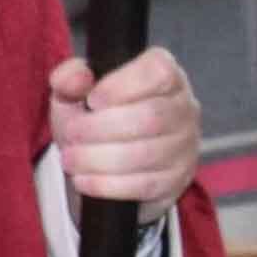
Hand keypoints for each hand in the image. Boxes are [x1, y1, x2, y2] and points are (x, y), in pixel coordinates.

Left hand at [51, 47, 200, 220]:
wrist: (104, 157)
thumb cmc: (95, 115)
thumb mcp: (76, 91)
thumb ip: (70, 78)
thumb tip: (75, 79)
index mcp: (164, 73)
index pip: (158, 72)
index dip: (122, 86)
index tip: (92, 100)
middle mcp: (184, 106)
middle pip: (150, 117)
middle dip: (101, 129)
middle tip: (72, 135)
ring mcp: (186, 144)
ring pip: (147, 153)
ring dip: (99, 159)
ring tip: (71, 159)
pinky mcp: (178, 178)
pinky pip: (146, 184)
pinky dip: (108, 184)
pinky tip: (84, 180)